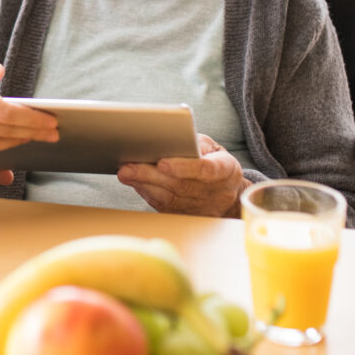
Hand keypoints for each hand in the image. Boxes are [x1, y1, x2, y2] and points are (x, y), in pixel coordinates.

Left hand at [116, 133, 249, 216]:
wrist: (229, 193)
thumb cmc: (215, 161)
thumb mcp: (213, 147)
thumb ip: (195, 143)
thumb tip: (172, 139)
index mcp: (225, 170)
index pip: (205, 169)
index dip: (183, 167)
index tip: (162, 163)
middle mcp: (215, 192)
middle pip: (180, 186)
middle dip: (151, 176)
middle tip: (128, 168)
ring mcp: (202, 207)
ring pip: (170, 198)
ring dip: (144, 185)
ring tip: (125, 173)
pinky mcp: (188, 216)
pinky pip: (165, 207)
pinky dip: (147, 193)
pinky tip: (134, 182)